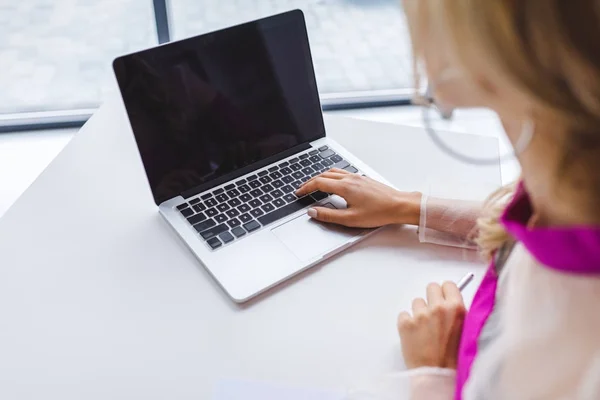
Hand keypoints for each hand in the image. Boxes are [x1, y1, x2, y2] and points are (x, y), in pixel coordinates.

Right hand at [295, 169, 420, 227]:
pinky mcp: (363, 178)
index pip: (319, 183)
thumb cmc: (379, 212)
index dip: (306, 187)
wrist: (399, 205)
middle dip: (310, 181)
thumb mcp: (350, 219)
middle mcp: (350, 178)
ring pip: (333, 172)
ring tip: (315, 184)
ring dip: (321, 176)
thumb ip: (329, 215)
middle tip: (303, 189)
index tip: (298, 192)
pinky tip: (335, 183)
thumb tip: (313, 212)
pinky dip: (332, 176)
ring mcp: (357, 177)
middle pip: (324, 175)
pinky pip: (343, 173)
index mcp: (345, 187)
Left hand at [397, 282, 465, 369]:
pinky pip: (404, 314)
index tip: (444, 300)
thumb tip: (451, 299)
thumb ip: (458, 312)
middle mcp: (437, 308)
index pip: (448, 284)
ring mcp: (419, 315)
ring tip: (425, 329)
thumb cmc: (454, 357)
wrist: (437, 376)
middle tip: (434, 313)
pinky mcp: (405, 324)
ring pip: (417, 301)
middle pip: (431, 287)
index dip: (446, 293)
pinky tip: (415, 334)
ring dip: (420, 311)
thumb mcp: (466, 330)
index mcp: (456, 308)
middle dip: (432, 298)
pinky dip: (407, 322)